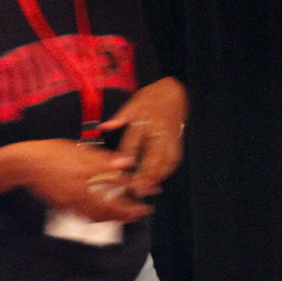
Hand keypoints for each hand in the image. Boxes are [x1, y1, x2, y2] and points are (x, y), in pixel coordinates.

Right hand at [19, 139, 151, 222]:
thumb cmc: (53, 153)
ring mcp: (71, 205)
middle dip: (126, 215)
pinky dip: (95, 217)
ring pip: (96, 217)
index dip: (135, 196)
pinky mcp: (63, 207)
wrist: (26, 164)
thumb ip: (104, 160)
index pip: (118, 191)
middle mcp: (81, 197)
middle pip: (109, 212)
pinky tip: (100, 212)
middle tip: (140, 213)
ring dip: (112, 218)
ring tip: (124, 215)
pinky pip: (83, 216)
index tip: (148, 200)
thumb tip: (127, 163)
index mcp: (88, 181)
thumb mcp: (81, 151)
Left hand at [99, 79, 185, 198]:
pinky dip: (167, 170)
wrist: (175, 92)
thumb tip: (103, 126)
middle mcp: (158, 130)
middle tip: (137, 188)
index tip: (120, 171)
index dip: (126, 157)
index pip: (133, 141)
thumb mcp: (132, 103)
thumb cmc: (150, 98)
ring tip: (147, 188)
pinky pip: (175, 158)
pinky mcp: (178, 140)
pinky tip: (159, 179)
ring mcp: (170, 137)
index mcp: (144, 120)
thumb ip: (119, 118)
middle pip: (153, 155)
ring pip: (166, 160)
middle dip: (146, 173)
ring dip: (157, 175)